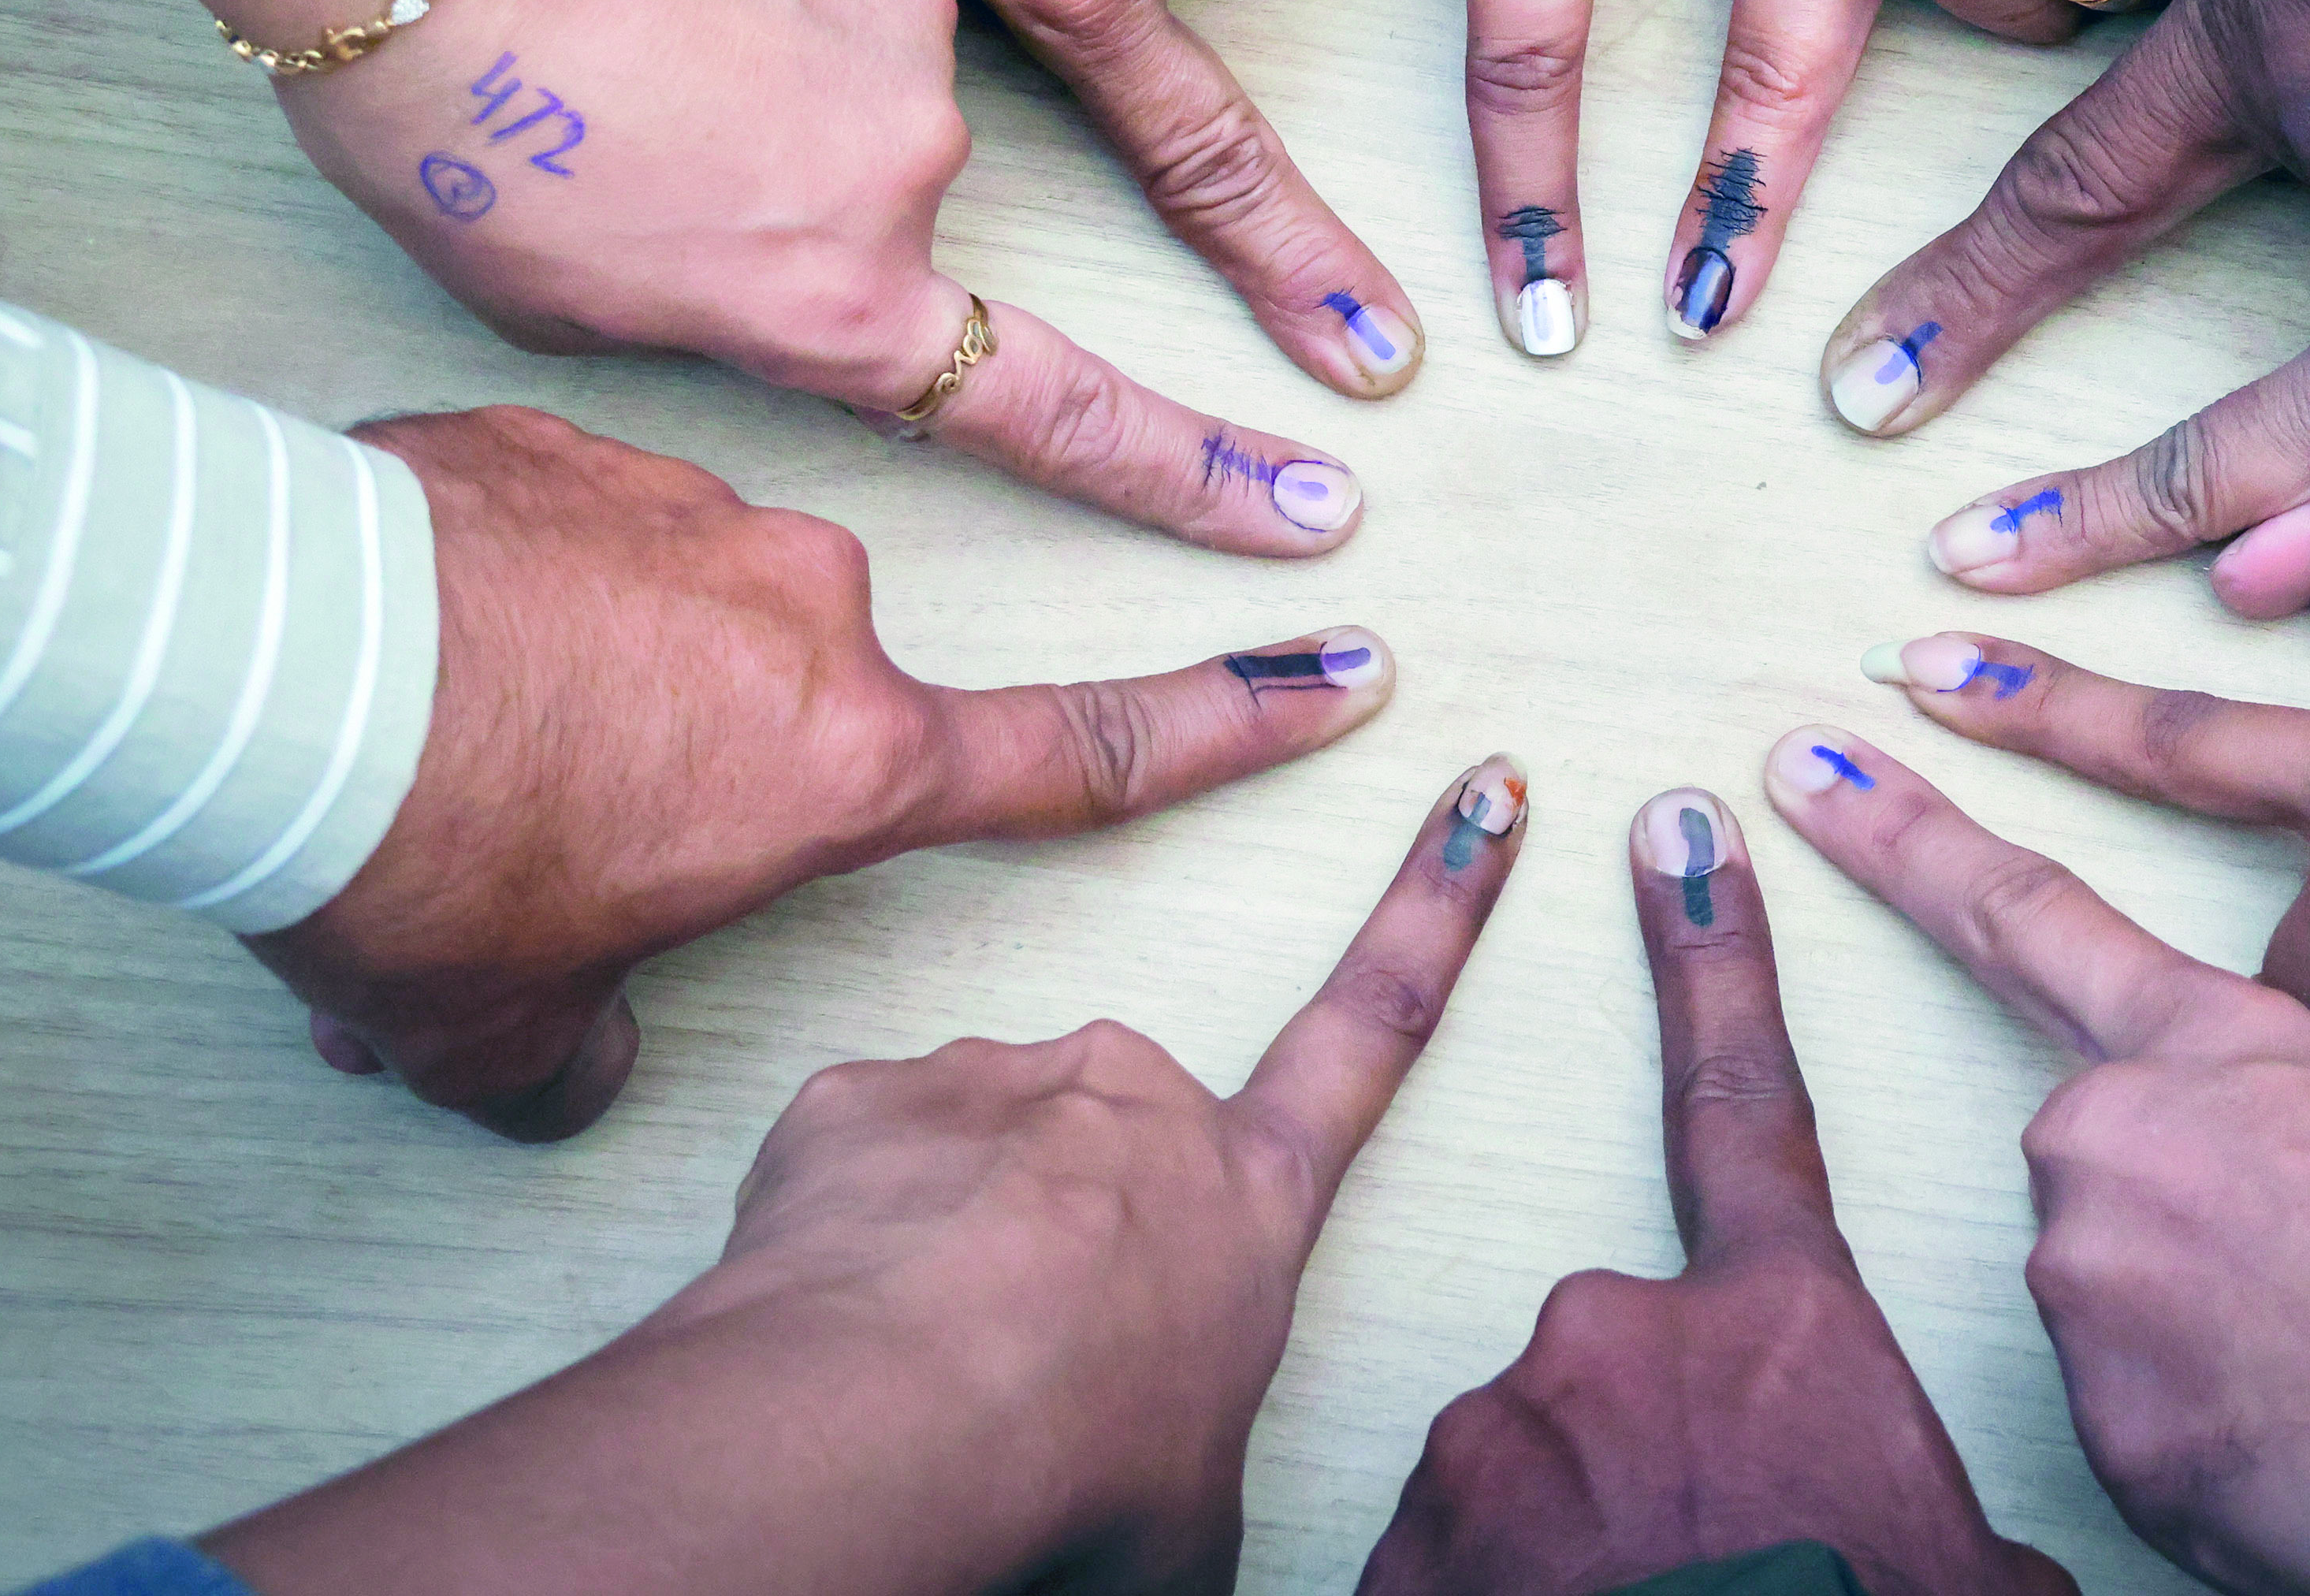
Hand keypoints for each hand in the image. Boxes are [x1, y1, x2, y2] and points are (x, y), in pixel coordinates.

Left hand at [210, 757, 1529, 1595]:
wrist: (898, 1413)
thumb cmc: (1066, 1463)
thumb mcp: (1186, 1517)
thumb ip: (1192, 1464)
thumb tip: (1160, 1509)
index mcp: (1240, 1191)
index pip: (1375, 1024)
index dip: (1440, 905)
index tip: (1485, 792)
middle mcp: (1133, 1099)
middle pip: (1104, 1137)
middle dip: (1056, 1227)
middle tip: (1004, 1360)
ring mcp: (995, 1076)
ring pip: (966, 1139)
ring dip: (940, 1226)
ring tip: (902, 1354)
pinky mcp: (860, 1088)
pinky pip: (852, 1150)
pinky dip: (834, 1222)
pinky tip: (825, 1305)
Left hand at [253, 403, 1402, 1140]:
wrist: (263, 661)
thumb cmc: (418, 850)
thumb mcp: (501, 1028)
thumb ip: (577, 1057)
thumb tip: (566, 1066)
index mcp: (843, 761)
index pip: (1081, 748)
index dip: (1227, 719)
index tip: (1337, 663)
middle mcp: (810, 612)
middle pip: (795, 706)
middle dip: (684, 769)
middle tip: (525, 833)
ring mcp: (696, 507)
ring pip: (668, 613)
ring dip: (584, 678)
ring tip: (429, 744)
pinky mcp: (575, 441)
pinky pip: (567, 533)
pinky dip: (507, 594)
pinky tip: (398, 646)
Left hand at [277, 0, 1380, 554]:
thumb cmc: (429, 99)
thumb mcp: (545, 292)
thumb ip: (700, 308)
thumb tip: (755, 270)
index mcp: (830, 291)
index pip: (1056, 410)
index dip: (1190, 470)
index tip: (1305, 503)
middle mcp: (909, 158)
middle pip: (885, 178)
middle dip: (768, 148)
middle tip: (602, 91)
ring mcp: (907, 3)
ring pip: (855, 37)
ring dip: (748, 24)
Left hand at [1357, 787, 2073, 1595]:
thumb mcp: (1965, 1577)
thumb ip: (1945, 1523)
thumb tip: (1977, 1557)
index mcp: (1777, 1323)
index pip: (1747, 1101)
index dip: (1716, 959)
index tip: (1677, 833)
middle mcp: (1617, 1333)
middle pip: (1615, 1365)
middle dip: (1644, 1463)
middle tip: (1695, 1570)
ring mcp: (1496, 1427)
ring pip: (1518, 1472)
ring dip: (1558, 1546)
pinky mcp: (1400, 1534)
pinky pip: (1438, 1564)